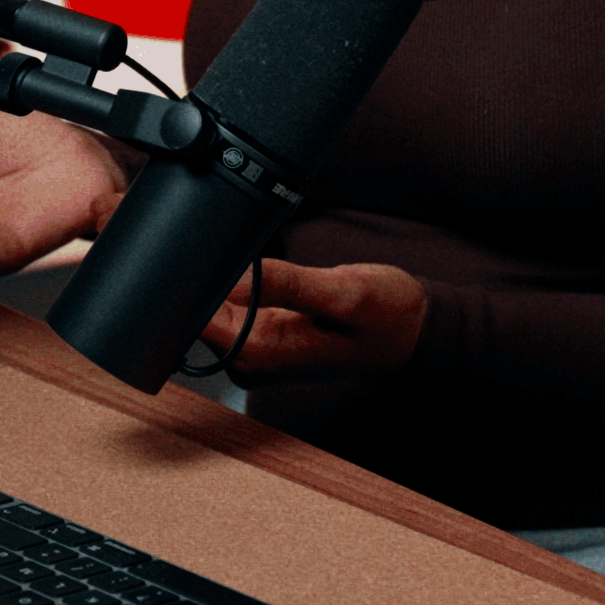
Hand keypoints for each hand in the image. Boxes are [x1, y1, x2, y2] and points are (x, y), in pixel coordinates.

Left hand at [201, 258, 427, 380]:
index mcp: (262, 352)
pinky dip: (233, 285)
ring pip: (209, 310)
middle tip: (232, 243)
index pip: (195, 320)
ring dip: (220, 278)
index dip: (192, 282)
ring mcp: (253, 352)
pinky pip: (228, 309)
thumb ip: (288, 284)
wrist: (412, 333)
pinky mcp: (260, 338)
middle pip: (195, 315)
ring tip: (248, 254)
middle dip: (204, 276)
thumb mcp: (344, 291)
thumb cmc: (386, 316)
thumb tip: (236, 274)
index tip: (207, 250)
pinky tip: (253, 267)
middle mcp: (250, 360)